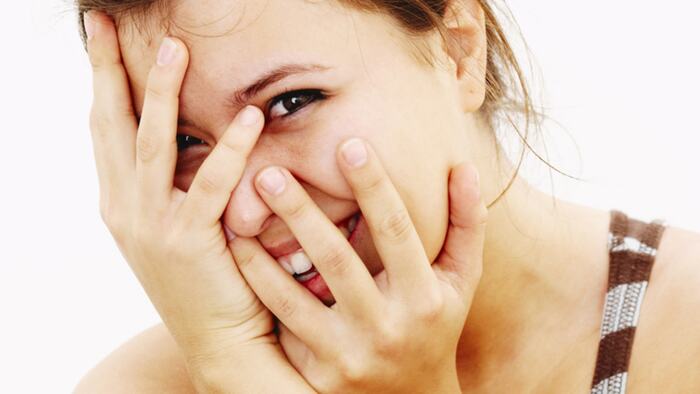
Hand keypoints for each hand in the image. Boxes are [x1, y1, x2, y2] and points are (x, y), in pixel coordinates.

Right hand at [84, 12, 312, 391]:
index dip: (102, 83)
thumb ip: (173, 188)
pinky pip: (212, 185)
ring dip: (163, 93)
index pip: (105, 131)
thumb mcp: (175, 229)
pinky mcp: (189, 242)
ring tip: (176, 49)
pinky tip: (248, 118)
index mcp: (121, 203)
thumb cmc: (206, 281)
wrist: (219, 341)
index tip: (100, 42)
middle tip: (104, 26)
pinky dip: (230, 149)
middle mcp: (126, 209)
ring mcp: (152, 226)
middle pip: (113, 127)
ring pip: (153, 145)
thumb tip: (188, 144)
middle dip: (109, 72)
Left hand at [232, 138, 487, 392]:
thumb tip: (464, 167)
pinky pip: (281, 323)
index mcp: (424, 297)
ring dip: (263, 251)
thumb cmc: (435, 322)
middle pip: (337, 261)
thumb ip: (466, 223)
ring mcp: (349, 354)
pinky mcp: (319, 372)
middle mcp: (387, 327)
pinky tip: (237, 251)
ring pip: (295, 297)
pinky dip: (258, 285)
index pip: (396, 231)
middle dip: (301, 212)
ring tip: (235, 210)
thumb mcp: (461, 279)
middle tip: (268, 170)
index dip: (374, 186)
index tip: (349, 145)